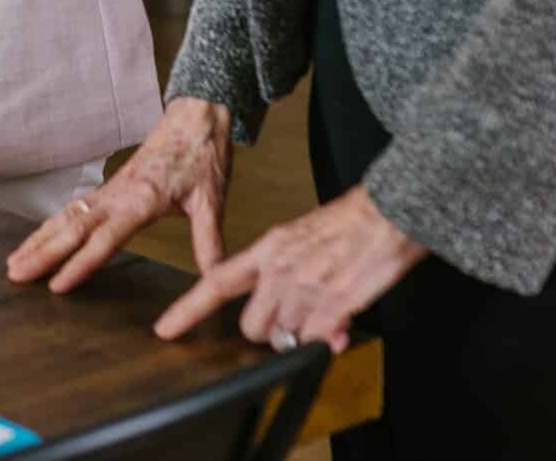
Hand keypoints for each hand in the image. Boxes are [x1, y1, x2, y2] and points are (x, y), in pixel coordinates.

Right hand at [8, 96, 233, 291]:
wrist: (196, 115)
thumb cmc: (204, 154)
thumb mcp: (212, 198)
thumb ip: (209, 240)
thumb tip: (215, 278)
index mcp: (141, 200)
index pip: (104, 239)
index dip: (80, 263)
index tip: (55, 285)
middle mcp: (118, 194)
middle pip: (72, 228)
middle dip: (42, 252)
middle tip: (14, 274)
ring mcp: (111, 189)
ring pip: (66, 217)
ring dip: (39, 239)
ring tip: (13, 261)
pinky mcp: (111, 186)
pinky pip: (74, 208)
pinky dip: (52, 224)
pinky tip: (39, 238)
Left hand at [150, 185, 426, 354]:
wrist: (389, 213)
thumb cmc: (351, 223)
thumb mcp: (306, 239)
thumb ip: (292, 277)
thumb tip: (295, 319)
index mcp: (268, 248)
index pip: (217, 282)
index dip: (188, 309)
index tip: (166, 328)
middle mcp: (280, 269)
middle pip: (251, 325)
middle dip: (268, 332)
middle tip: (291, 321)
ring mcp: (305, 289)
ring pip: (284, 337)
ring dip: (301, 335)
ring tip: (322, 311)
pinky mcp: (333, 305)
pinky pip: (316, 341)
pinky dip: (326, 340)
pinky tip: (339, 324)